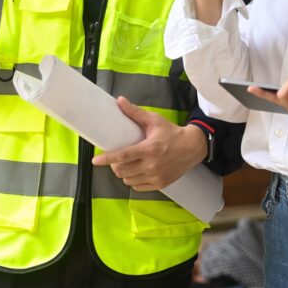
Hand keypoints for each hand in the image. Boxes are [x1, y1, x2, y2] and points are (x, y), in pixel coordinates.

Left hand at [91, 97, 206, 190]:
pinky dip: (133, 181)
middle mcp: (152, 165)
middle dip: (114, 165)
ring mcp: (156, 176)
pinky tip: (136, 172)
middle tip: (116, 158)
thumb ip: (135, 112)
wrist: (192, 147)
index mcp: (149, 149)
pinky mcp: (160, 184)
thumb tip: (119, 100)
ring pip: (128, 180)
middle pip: (122, 171)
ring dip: (123, 173)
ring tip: (126, 165)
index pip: (123, 156)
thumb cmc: (171, 132)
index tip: (95, 160)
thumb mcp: (154, 121)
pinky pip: (138, 187)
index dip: (107, 159)